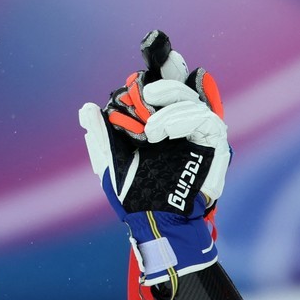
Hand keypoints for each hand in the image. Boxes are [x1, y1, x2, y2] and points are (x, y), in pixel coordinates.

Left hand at [79, 31, 229, 286]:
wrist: (154, 222)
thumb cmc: (132, 197)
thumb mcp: (109, 164)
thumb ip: (99, 137)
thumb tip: (85, 109)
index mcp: (156, 125)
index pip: (160, 93)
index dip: (157, 77)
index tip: (141, 77)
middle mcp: (179, 125)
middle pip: (181, 88)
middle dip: (166, 83)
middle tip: (147, 91)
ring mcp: (197, 133)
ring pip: (193, 101)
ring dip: (170, 108)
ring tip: (150, 131)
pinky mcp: (214, 144)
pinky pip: (207, 118)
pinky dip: (185, 119)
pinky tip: (165, 132)